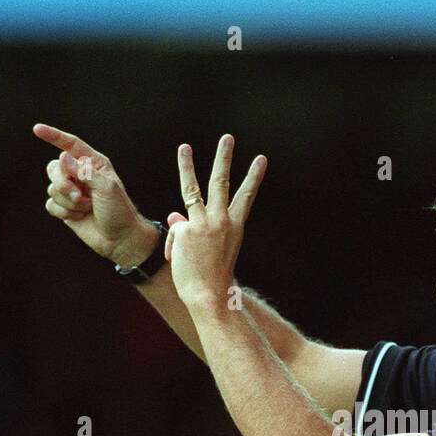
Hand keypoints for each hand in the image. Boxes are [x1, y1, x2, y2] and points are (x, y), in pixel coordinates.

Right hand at [33, 122, 157, 266]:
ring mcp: (71, 191)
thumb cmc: (119, 211)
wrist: (120, 239)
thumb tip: (62, 158)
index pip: (70, 145)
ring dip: (69, 202)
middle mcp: (80, 174)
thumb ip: (84, 172)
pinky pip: (50, 204)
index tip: (37, 129)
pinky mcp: (65, 207)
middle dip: (63, 183)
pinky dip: (64, 212)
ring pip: (52, 188)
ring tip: (87, 208)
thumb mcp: (106, 188)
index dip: (54, 136)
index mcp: (93, 164)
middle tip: (78, 196)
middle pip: (54, 168)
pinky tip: (79, 217)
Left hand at [165, 135, 265, 308]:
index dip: (254, 177)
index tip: (261, 159)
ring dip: (187, 166)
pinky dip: (174, 245)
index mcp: (235, 227)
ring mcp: (204, 223)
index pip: (245, 196)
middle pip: (222, 182)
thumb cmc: (212, 279)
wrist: (210, 297)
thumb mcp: (209, 251)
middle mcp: (222, 221)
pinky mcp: (187, 230)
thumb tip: (174, 213)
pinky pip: (175, 230)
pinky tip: (178, 260)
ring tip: (184, 147)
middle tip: (228, 138)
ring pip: (192, 188)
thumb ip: (191, 229)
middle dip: (225, 158)